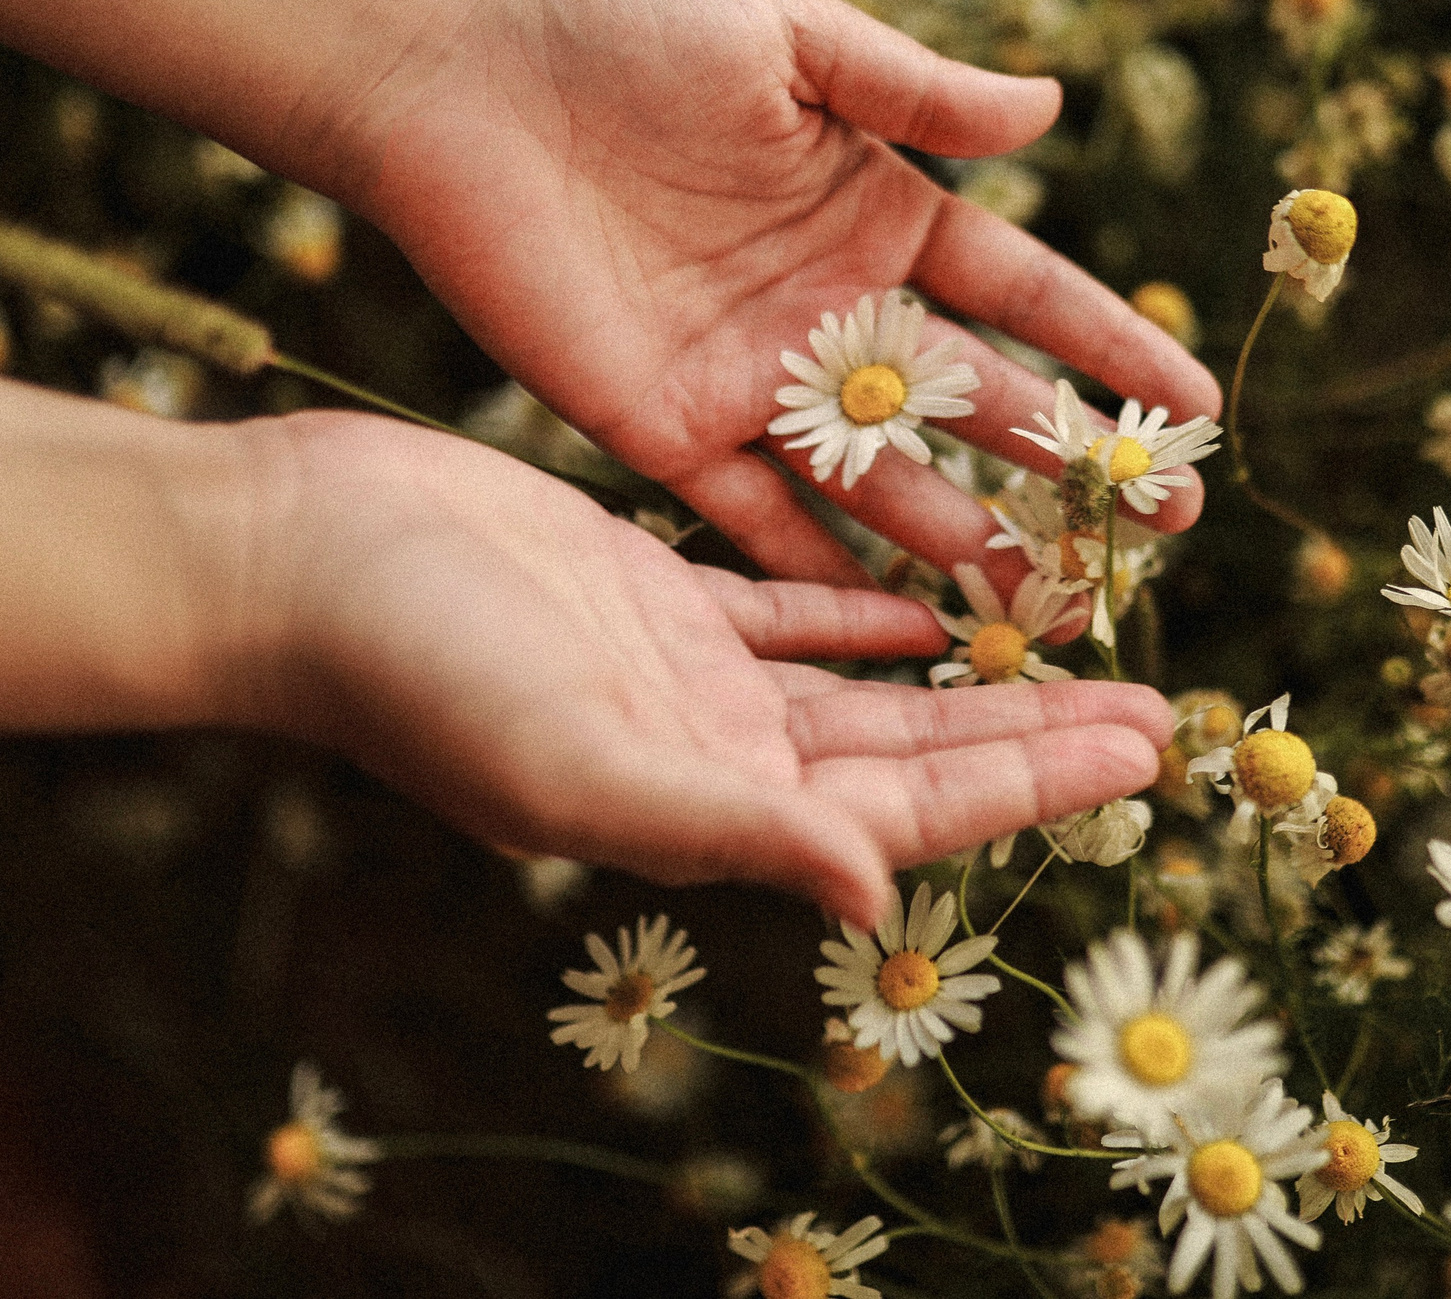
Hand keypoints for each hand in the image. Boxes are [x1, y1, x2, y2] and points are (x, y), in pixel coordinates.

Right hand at [235, 410, 1172, 923]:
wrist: (295, 560)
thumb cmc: (416, 667)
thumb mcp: (578, 759)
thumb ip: (730, 829)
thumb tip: (876, 890)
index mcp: (706, 799)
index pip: (906, 806)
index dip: (1029, 784)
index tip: (1143, 756)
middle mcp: (707, 746)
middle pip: (909, 748)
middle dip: (1032, 731)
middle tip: (1155, 708)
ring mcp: (679, 667)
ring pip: (862, 678)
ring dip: (967, 666)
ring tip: (1073, 639)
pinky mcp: (644, 586)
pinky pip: (784, 604)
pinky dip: (861, 606)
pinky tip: (932, 597)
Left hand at [318, 0, 1223, 587]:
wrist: (451, 77)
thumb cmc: (617, 21)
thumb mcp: (782, 32)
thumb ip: (913, 89)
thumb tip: (1054, 107)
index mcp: (873, 208)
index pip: (1019, 290)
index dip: (1106, 345)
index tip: (1193, 400)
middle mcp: (828, 308)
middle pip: (975, 402)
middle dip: (1073, 463)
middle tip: (1170, 523)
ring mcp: (751, 379)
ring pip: (884, 481)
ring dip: (970, 541)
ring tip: (1062, 606)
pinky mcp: (663, 429)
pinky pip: (755, 520)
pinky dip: (821, 578)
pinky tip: (899, 635)